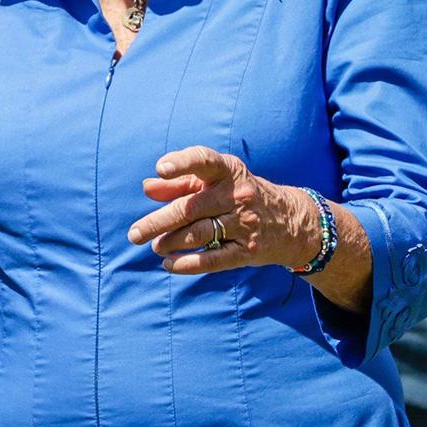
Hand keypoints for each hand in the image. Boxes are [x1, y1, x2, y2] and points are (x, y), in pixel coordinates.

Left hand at [128, 146, 320, 275]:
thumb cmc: (237, 195)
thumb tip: (147, 187)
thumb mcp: (213, 183)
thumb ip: (178, 184)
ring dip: (171, 242)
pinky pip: (215, 260)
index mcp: (228, 171)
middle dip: (158, 222)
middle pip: (191, 208)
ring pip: (199, 234)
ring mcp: (245, 224)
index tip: (161, 168)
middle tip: (135, 234)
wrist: (291, 220)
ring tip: (155, 246)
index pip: (205, 161)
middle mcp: (238, 195)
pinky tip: (169, 265)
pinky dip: (189, 264)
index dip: (183, 163)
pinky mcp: (249, 251)